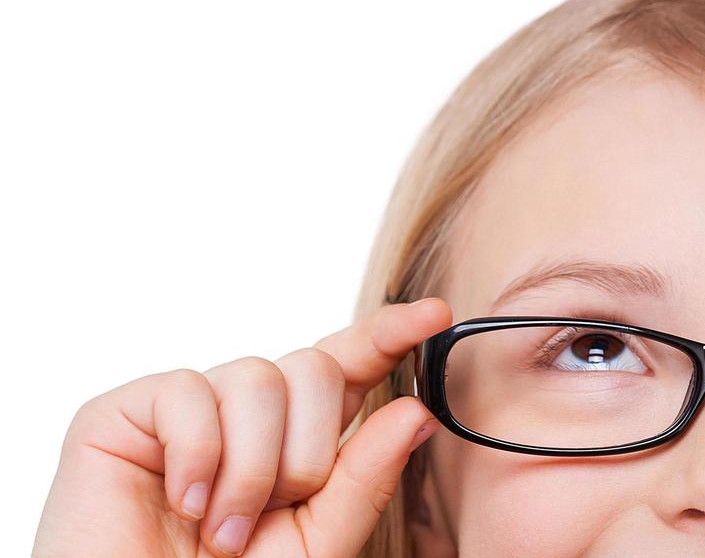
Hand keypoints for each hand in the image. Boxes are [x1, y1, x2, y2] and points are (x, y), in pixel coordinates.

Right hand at [33, 298, 452, 557]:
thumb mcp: (316, 542)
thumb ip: (365, 480)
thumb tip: (417, 412)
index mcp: (298, 435)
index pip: (352, 365)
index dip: (390, 333)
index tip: (433, 316)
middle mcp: (247, 411)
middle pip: (315, 367)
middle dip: (308, 451)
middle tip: (269, 514)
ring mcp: (188, 406)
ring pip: (259, 377)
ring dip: (252, 469)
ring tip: (220, 531)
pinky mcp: (125, 411)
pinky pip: (188, 391)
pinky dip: (196, 455)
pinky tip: (182, 502)